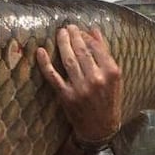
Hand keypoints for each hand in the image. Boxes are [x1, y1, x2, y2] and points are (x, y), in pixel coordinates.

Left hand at [37, 25, 122, 146]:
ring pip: (68, 60)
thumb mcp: (114, 78)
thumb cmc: (108, 100)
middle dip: (73, 36)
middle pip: (81, 52)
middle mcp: (96, 79)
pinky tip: (40, 51)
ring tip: (60, 33)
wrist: (100, 127)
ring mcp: (80, 88)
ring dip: (62, 44)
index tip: (79, 30)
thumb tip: (94, 31)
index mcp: (111, 73)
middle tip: (68, 27)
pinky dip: (45, 64)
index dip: (85, 36)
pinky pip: (53, 77)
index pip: (96, 48)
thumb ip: (105, 54)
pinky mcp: (66, 96)